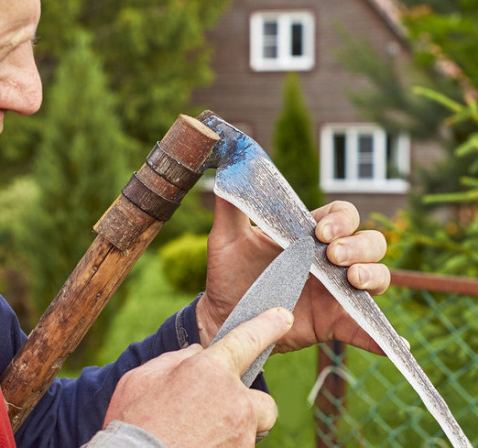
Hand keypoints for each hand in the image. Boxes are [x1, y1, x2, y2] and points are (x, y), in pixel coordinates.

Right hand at [103, 308, 293, 447]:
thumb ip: (175, 360)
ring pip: (252, 431)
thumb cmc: (133, 420)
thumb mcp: (143, 377)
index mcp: (210, 370)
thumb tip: (195, 355)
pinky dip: (223, 446)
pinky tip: (197, 445)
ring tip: (203, 434)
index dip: (268, 325)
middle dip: (250, 406)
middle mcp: (234, 401)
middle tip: (223, 412)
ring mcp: (240, 436)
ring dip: (235, 430)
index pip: (248, 339)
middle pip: (265, 402)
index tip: (282, 317)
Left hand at [197, 197, 389, 353]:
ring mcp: (334, 291)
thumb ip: (232, 205)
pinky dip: (379, 337)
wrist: (223, 315)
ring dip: (374, 275)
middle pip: (370, 242)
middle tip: (334, 255)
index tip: (321, 231)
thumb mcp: (226, 237)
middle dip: (361, 245)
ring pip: (377, 278)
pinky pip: (363, 329)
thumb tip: (232, 169)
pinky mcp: (332, 322)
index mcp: (308, 235)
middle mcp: (328, 260)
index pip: (342, 215)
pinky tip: (390, 345)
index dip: (342, 219)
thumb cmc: (227, 272)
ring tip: (353, 281)